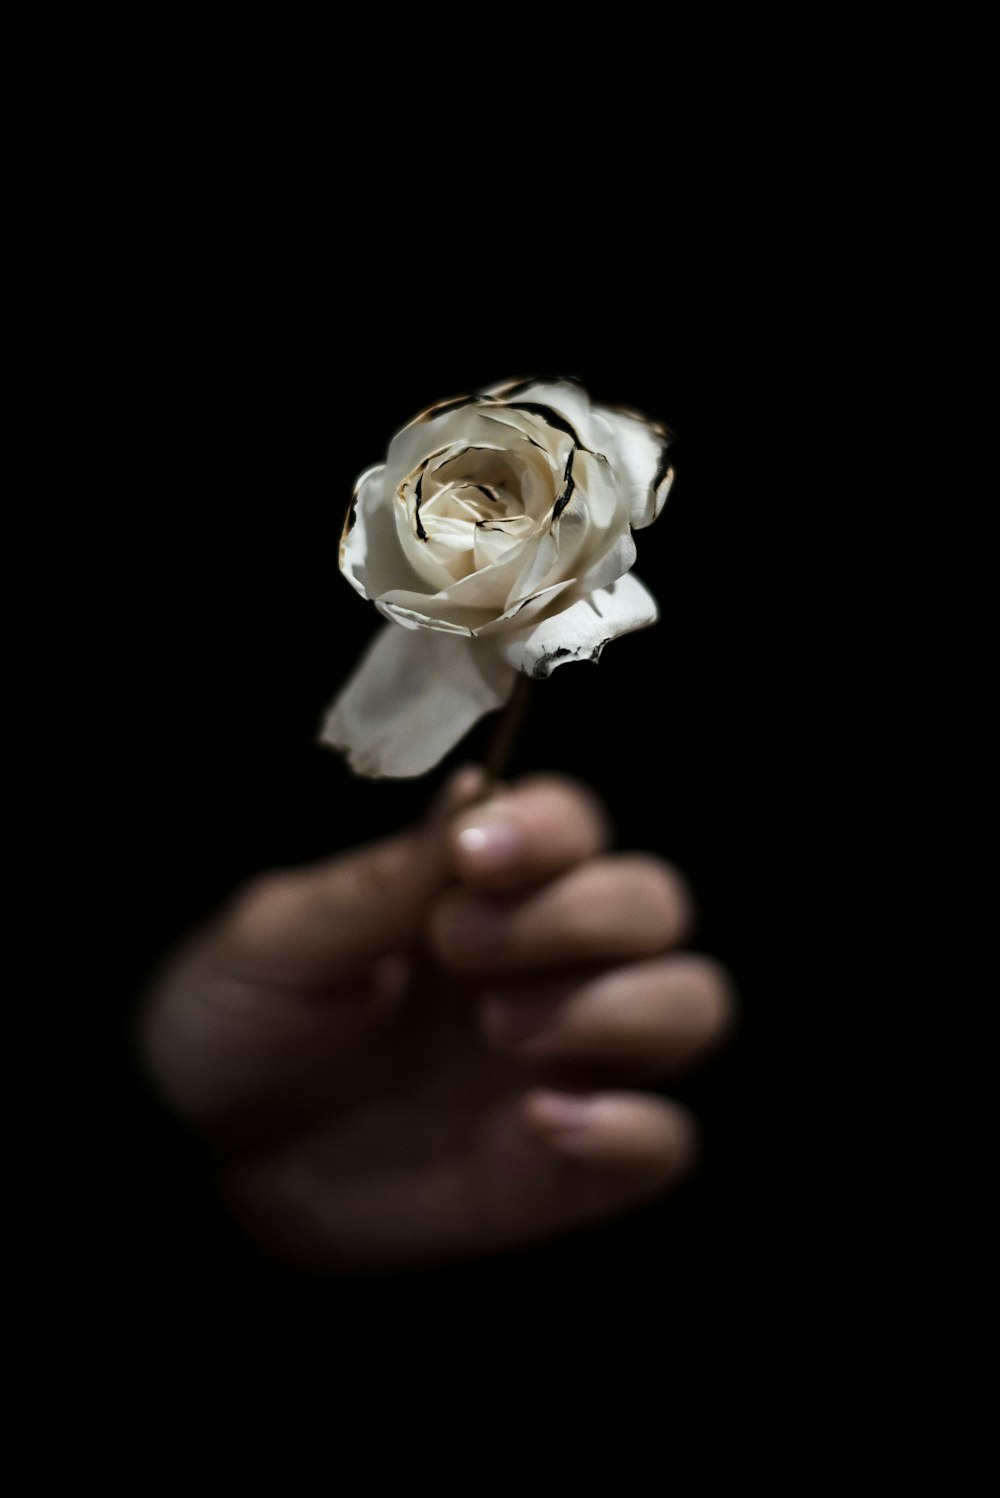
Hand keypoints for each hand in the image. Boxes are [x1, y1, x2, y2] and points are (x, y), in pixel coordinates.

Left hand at [137, 767, 735, 1271]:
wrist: (200, 1167)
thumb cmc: (236, 1027)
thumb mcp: (280, 941)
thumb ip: (383, 880)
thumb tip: (476, 787)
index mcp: (480, 893)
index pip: (576, 826)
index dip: (552, 828)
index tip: (476, 856)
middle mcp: (544, 965)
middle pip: (656, 903)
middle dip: (581, 914)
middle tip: (461, 947)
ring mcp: (566, 1064)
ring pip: (691, 1005)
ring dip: (621, 1005)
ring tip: (502, 1029)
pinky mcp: (567, 1167)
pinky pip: (665, 1142)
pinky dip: (629, 1128)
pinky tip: (538, 1123)